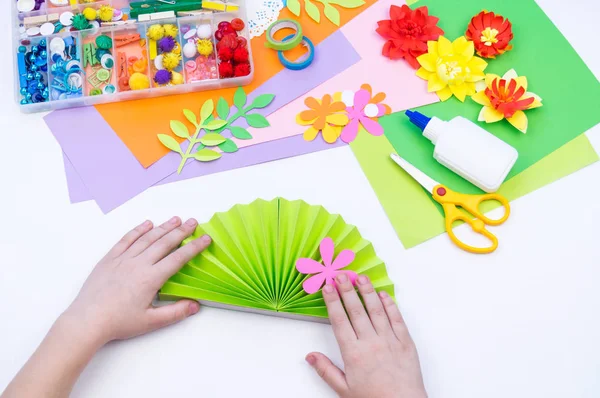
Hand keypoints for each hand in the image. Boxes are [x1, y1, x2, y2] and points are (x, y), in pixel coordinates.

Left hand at [63, 217, 210, 346]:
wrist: (87, 320)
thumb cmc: (118, 322)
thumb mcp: (151, 322)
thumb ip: (175, 313)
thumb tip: (195, 305)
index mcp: (151, 278)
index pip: (178, 258)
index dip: (194, 247)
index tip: (205, 238)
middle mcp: (138, 264)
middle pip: (164, 242)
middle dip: (181, 231)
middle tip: (193, 222)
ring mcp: (123, 259)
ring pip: (147, 238)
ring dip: (163, 227)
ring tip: (175, 219)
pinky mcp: (109, 259)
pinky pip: (126, 240)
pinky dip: (137, 230)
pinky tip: (147, 224)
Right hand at [306, 274, 426, 397]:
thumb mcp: (344, 389)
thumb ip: (326, 370)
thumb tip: (310, 356)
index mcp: (353, 353)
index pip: (339, 320)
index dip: (332, 301)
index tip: (327, 287)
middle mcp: (370, 343)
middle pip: (356, 310)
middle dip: (347, 290)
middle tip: (341, 275)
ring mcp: (389, 340)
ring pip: (376, 310)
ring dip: (367, 292)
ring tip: (361, 278)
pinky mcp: (405, 342)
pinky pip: (396, 319)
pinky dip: (390, 305)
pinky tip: (383, 295)